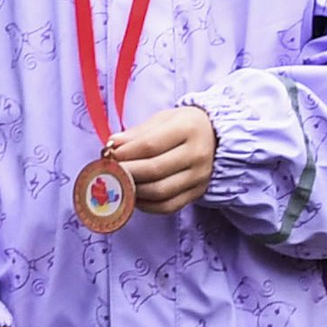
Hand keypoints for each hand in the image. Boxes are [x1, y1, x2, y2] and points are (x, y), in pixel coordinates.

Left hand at [104, 103, 219, 217]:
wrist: (216, 137)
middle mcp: (197, 154)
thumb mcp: (163, 119)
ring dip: (134, 191)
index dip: (126, 153)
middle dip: (126, 173)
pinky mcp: (197, 193)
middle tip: (110, 172)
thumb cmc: (183, 125)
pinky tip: (135, 197)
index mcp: (188, 129)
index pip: (150, 145)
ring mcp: (199, 177)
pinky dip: (147, 205)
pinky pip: (168, 206)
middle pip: (155, 170)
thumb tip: (113, 144)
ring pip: (160, 191)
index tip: (110, 155)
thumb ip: (137, 133)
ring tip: (120, 184)